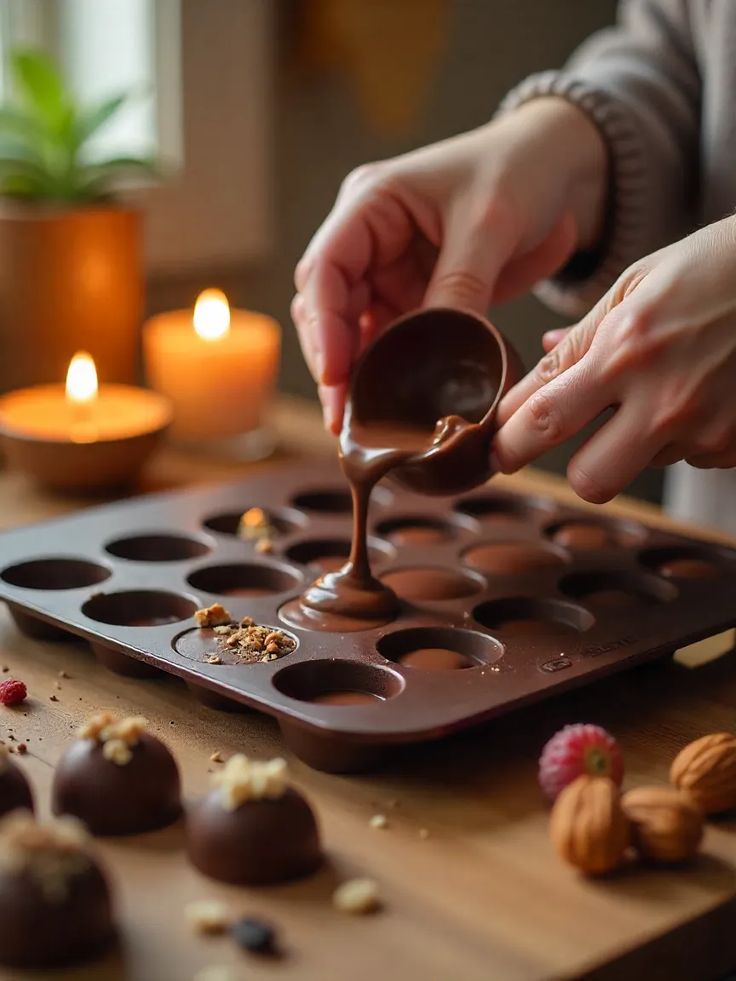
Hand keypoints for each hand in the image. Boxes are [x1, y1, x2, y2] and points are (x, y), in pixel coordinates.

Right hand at [292, 98, 606, 430]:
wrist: (559, 172)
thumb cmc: (520, 171)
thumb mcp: (490, 223)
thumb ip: (460, 285)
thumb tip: (438, 354)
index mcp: (370, 204)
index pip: (325, 268)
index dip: (323, 326)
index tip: (336, 375)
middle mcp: (368, 240)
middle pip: (326, 308)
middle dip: (332, 361)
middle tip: (344, 416)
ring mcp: (388, 272)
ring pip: (352, 332)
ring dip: (355, 375)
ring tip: (361, 423)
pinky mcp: (413, 299)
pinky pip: (390, 342)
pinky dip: (387, 374)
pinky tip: (390, 407)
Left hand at [494, 216, 735, 502]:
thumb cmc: (719, 268)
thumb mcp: (639, 284)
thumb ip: (583, 335)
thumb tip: (539, 361)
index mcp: (624, 351)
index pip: (541, 419)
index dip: (508, 440)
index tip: (498, 446)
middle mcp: (664, 400)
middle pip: (588, 481)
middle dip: (570, 468)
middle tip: (566, 445)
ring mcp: (707, 429)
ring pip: (642, 467)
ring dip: (637, 442)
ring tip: (664, 386)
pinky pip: (689, 456)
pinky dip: (684, 434)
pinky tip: (704, 390)